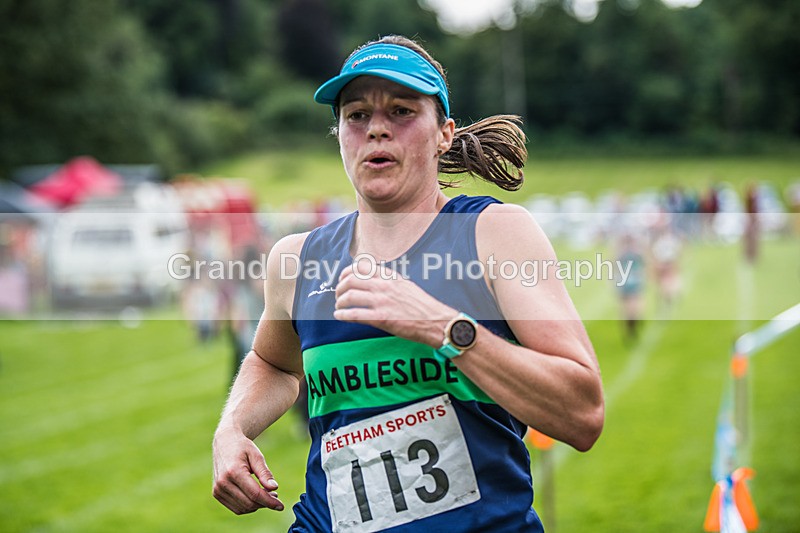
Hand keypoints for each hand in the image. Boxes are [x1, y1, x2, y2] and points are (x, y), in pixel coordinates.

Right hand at [212, 427, 283, 513]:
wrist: (225, 443)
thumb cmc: (243, 448)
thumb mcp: (257, 456)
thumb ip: (265, 473)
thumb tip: (274, 488)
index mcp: (233, 472)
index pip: (255, 494)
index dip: (269, 501)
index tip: (281, 505)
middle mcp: (223, 483)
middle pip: (249, 503)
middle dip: (265, 503)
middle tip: (275, 496)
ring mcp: (218, 490)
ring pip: (243, 508)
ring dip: (257, 506)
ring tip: (267, 495)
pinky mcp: (217, 494)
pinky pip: (236, 508)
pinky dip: (248, 506)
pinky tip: (256, 497)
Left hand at [333, 261, 454, 345]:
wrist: (435, 321)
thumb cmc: (421, 306)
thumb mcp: (406, 285)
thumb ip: (389, 280)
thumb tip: (372, 279)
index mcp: (390, 276)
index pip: (361, 267)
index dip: (346, 272)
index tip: (342, 278)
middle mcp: (384, 286)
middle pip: (351, 280)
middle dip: (340, 287)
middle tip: (339, 294)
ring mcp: (382, 302)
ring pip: (350, 296)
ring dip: (340, 302)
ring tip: (339, 307)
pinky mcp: (381, 318)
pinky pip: (354, 314)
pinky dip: (343, 315)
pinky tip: (340, 316)